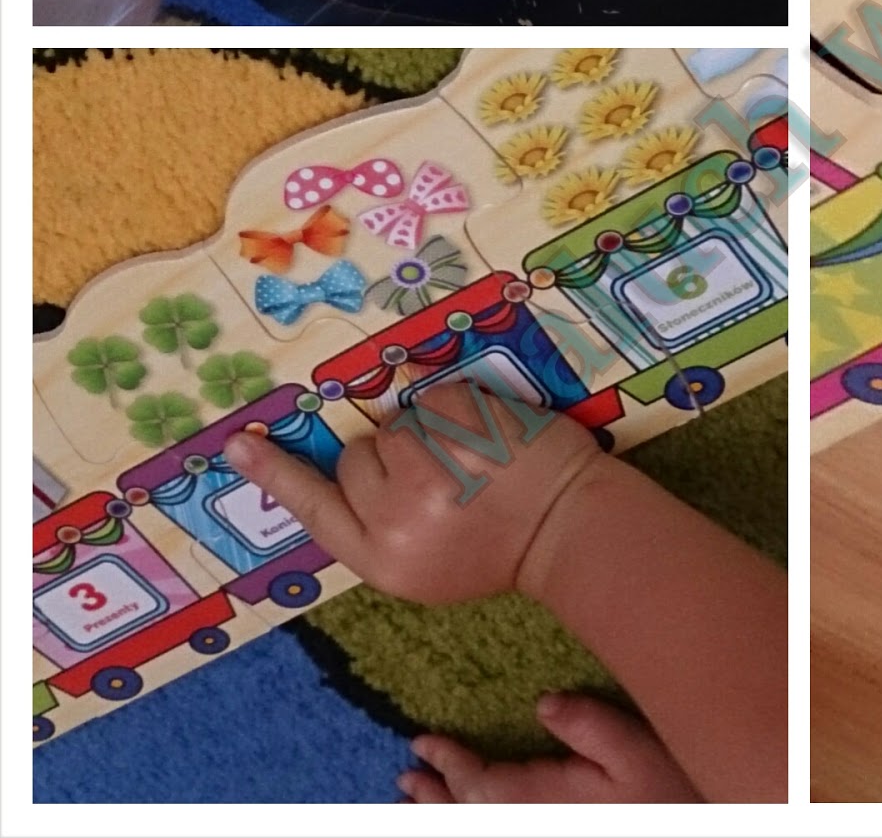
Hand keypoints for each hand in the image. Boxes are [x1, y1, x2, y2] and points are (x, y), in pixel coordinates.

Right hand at [224, 379, 606, 604]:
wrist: (567, 527)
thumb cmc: (496, 547)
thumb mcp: (421, 565)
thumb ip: (376, 524)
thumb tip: (345, 466)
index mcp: (382, 560)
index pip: (313, 510)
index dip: (274, 473)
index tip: (236, 443)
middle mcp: (397, 518)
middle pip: (356, 456)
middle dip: (390, 458)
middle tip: (443, 481)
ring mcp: (431, 470)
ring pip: (396, 424)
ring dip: (427, 431)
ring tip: (471, 464)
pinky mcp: (463, 427)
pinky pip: (432, 395)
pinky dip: (456, 407)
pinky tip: (485, 438)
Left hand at [399, 695, 701, 802]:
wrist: (698, 819)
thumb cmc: (673, 788)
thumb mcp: (638, 748)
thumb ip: (589, 725)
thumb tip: (542, 703)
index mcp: (548, 800)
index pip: (482, 785)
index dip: (450, 764)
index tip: (421, 744)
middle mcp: (538, 823)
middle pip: (474, 813)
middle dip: (438, 794)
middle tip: (405, 778)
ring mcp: (549, 828)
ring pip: (484, 826)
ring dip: (448, 812)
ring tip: (416, 801)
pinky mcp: (560, 827)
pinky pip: (503, 828)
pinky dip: (475, 819)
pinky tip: (468, 813)